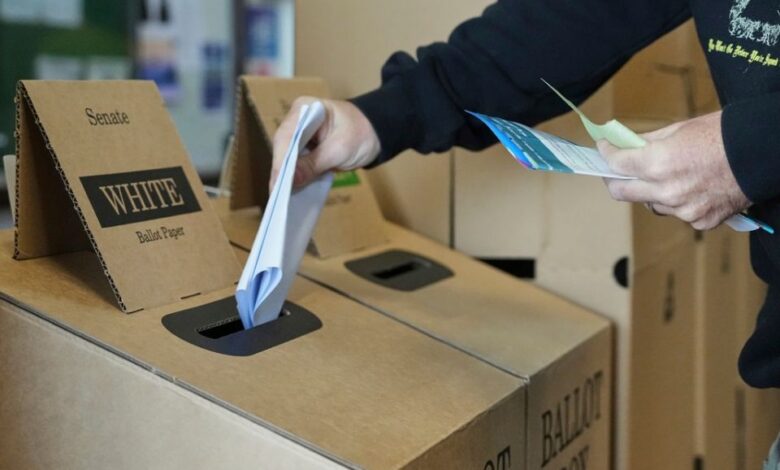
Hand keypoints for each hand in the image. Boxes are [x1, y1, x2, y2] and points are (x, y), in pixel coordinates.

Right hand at [271, 97, 380, 189]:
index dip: (281, 160)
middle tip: (277, 196)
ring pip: (287, 158)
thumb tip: (292, 180)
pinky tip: (292, 193)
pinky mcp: (305, 150)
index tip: (278, 182)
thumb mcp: (340, 149)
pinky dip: (295, 178)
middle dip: (281, 171)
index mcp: (305, 109)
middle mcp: (297, 120)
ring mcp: (300, 136)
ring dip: (286, 177)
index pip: (286, 135)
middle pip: (282, 147)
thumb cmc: (361, 133)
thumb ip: (315, 163)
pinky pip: (296, 165)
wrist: (375, 135)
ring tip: (282, 199)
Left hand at [599, 111, 750, 230]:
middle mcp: (667, 191)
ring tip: (665, 176)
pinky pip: (676, 213)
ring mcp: (683, 210)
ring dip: (649, 192)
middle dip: (613, 179)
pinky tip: (691, 187)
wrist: (763, 153)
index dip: (606, 154)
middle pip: (621, 192)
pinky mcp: (700, 222)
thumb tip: (626, 145)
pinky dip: (677, 202)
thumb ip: (648, 142)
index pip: (616, 165)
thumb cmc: (724, 135)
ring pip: (650, 204)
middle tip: (614, 170)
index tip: (604, 149)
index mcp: (659, 163)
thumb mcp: (680, 129)